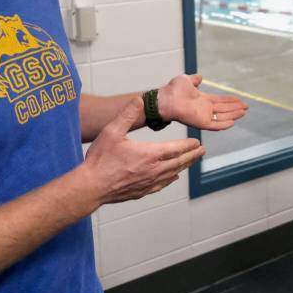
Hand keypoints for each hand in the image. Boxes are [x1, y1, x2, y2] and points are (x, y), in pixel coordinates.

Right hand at [82, 98, 204, 204]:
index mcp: (150, 154)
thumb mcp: (112, 131)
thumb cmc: (100, 159)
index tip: (197, 142)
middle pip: (178, 162)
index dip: (188, 145)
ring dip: (184, 166)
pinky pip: (162, 185)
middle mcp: (153, 170)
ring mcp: (148, 183)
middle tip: (201, 151)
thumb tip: (140, 100)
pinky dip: (171, 179)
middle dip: (191, 155)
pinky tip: (173, 177)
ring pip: (172, 174)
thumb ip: (127, 114)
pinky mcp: (141, 191)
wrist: (90, 186)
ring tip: (191, 161)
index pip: (176, 149)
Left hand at [157, 74, 248, 129]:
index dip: (230, 100)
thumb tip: (199, 76)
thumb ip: (194, 80)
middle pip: (224, 109)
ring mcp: (203, 116)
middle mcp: (204, 109)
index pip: (219, 101)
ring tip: (244, 111)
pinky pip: (215, 125)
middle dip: (235, 107)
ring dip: (233, 114)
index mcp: (202, 100)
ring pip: (223, 116)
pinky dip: (224, 124)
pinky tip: (233, 122)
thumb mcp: (186, 80)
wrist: (166, 99)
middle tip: (246, 106)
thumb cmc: (173, 90)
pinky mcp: (201, 123)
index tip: (239, 99)